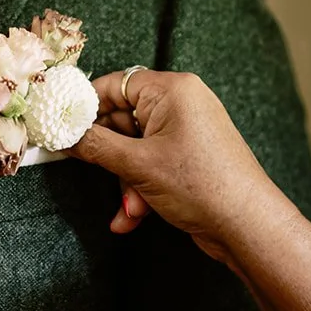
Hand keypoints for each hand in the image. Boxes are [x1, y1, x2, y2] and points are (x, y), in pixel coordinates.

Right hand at [71, 69, 276, 263]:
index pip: (115, 84)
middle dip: (109, 156)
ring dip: (125, 181)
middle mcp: (181, 104)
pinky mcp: (190, 157)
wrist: (248, 226)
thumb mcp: (138, 164)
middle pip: (123, 120)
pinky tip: (133, 217)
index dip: (87, 106)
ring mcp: (187, 132)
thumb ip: (95, 145)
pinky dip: (140, 189)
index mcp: (172, 90)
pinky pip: (152, 165)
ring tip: (129, 208)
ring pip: (135, 148)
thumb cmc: (201, 184)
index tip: (62, 127)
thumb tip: (64, 135)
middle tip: (92, 173)